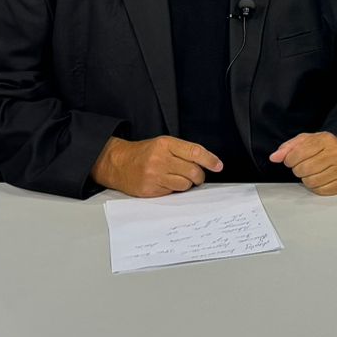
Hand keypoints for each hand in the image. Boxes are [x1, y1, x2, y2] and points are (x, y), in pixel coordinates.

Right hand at [92, 135, 221, 197]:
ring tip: (179, 178)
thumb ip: (184, 152)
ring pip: (185, 184)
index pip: (194, 152)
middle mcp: (160, 159)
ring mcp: (154, 175)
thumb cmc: (145, 153)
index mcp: (166, 144)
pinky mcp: (150, 189)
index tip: (218, 166)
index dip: (210, 160)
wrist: (118, 163)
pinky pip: (172, 192)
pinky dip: (174, 189)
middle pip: (193, 171)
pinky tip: (165, 183)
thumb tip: (207, 164)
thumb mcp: (163, 145)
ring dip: (187, 184)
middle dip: (199, 176)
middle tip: (197, 176)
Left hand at [270, 131, 336, 195]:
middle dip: (298, 170)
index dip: (289, 159)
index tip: (291, 160)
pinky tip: (320, 178)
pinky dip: (316, 187)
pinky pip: (321, 190)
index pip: (298, 153)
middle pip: (304, 169)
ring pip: (311, 182)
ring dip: (306, 179)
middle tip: (303, 166)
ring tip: (312, 172)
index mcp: (327, 139)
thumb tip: (275, 157)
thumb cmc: (324, 147)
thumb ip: (288, 148)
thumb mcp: (306, 141)